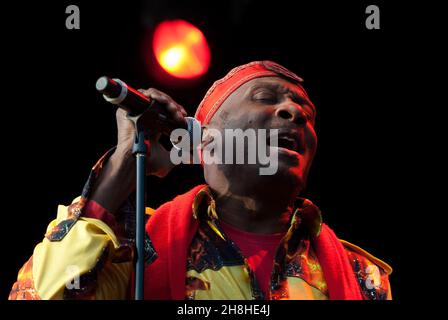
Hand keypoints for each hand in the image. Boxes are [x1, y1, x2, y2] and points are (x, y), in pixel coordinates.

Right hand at [90, 87, 186, 213]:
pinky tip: (166, 103)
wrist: (136, 162)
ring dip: (169, 102)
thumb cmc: (149, 164)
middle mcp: (143, 118)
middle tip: (182, 116)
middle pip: (162, 104)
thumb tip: (194, 157)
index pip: (166, 112)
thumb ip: (181, 156)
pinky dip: (158, 96)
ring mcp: (136, 112)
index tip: (184, 118)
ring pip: (156, 97)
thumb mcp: (170, 160)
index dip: (177, 112)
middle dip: (175, 108)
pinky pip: (146, 94)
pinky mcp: (130, 108)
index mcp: (151, 126)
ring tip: (176, 112)